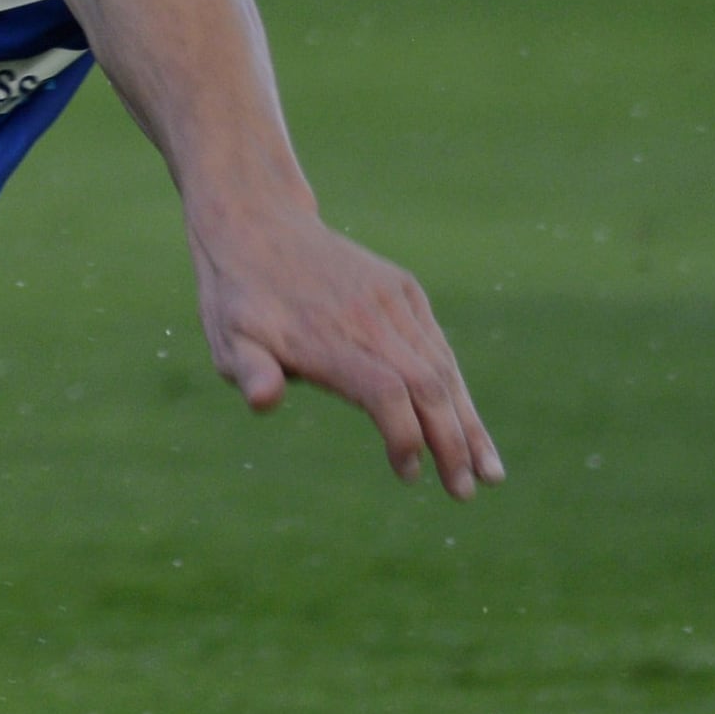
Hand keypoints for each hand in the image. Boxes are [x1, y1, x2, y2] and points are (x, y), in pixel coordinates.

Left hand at [190, 202, 503, 498]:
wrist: (257, 221)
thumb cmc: (237, 297)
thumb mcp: (226, 336)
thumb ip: (249, 371)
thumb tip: (263, 400)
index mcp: (325, 336)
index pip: (384, 392)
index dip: (405, 436)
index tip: (407, 474)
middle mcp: (368, 316)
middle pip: (427, 385)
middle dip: (452, 442)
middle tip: (464, 492)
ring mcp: (391, 299)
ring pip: (443, 367)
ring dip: (468, 422)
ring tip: (488, 471)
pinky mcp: (403, 288)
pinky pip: (436, 345)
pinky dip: (457, 386)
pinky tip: (469, 424)